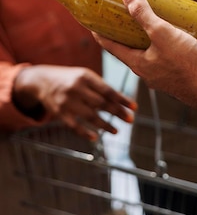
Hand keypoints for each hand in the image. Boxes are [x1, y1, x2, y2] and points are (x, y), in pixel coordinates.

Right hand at [13, 66, 136, 139]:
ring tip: (116, 131)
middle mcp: (76, 88)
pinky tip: (95, 137)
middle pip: (101, 104)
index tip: (135, 108)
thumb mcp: (85, 76)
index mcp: (86, 76)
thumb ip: (101, 87)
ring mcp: (67, 101)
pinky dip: (85, 133)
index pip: (108, 90)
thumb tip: (122, 103)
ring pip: (90, 116)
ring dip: (105, 125)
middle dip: (118, 113)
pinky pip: (74, 126)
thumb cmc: (71, 78)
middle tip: (130, 120)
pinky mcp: (59, 113)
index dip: (122, 100)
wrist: (42, 80)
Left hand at [93, 0, 196, 103]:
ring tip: (149, 21)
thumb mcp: (162, 33)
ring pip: (146, 54)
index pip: (110, 45)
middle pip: (128, 49)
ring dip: (143, 39)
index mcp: (136, 63)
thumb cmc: (186, 62)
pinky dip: (160, 46)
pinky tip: (172, 37)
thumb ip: (144, 14)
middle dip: (123, 33)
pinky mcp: (176, 77)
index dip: (99, 31)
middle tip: (123, 14)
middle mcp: (146, 72)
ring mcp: (161, 76)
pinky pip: (162, 58)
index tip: (93, 19)